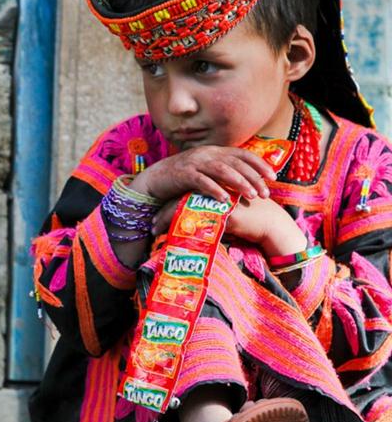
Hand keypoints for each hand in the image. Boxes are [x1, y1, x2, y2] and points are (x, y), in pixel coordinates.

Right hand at [130, 145, 276, 202]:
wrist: (154, 179)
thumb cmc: (182, 179)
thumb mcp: (205, 171)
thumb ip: (222, 172)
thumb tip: (244, 180)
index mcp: (214, 151)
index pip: (242, 154)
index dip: (259, 164)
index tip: (273, 177)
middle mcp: (206, 154)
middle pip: (235, 163)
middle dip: (253, 178)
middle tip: (265, 193)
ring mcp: (194, 163)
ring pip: (222, 170)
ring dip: (239, 183)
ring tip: (251, 196)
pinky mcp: (183, 175)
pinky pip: (202, 181)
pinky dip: (215, 189)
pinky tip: (225, 199)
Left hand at [152, 196, 306, 253]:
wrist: (270, 224)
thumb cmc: (251, 219)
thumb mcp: (228, 209)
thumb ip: (212, 209)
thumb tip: (197, 218)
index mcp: (213, 184)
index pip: (185, 190)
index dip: (171, 202)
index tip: (160, 214)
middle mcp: (209, 188)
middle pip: (177, 195)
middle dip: (162, 210)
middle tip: (151, 224)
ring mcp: (210, 198)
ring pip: (178, 206)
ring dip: (163, 219)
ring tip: (153, 231)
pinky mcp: (212, 210)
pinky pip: (186, 217)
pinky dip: (172, 226)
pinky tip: (163, 237)